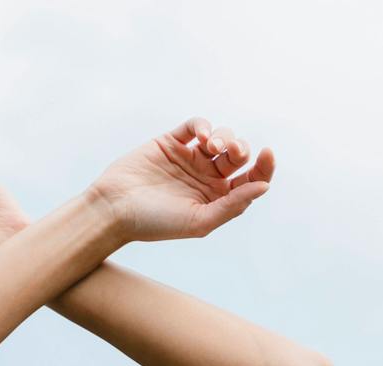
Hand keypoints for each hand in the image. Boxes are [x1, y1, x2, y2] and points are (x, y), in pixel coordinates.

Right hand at [87, 117, 273, 243]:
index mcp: (218, 198)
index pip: (250, 179)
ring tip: (211, 146)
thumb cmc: (155, 222)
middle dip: (241, 149)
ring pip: (221, 137)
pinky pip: (195, 125)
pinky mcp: (172, 142)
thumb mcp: (199, 221)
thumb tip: (264, 187)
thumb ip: (233, 205)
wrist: (115, 208)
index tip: (268, 154)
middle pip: (238, 155)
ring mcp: (190, 158)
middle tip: (232, 153)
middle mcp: (207, 177)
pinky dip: (203, 125)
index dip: (264, 166)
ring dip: (224, 137)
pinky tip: (201, 135)